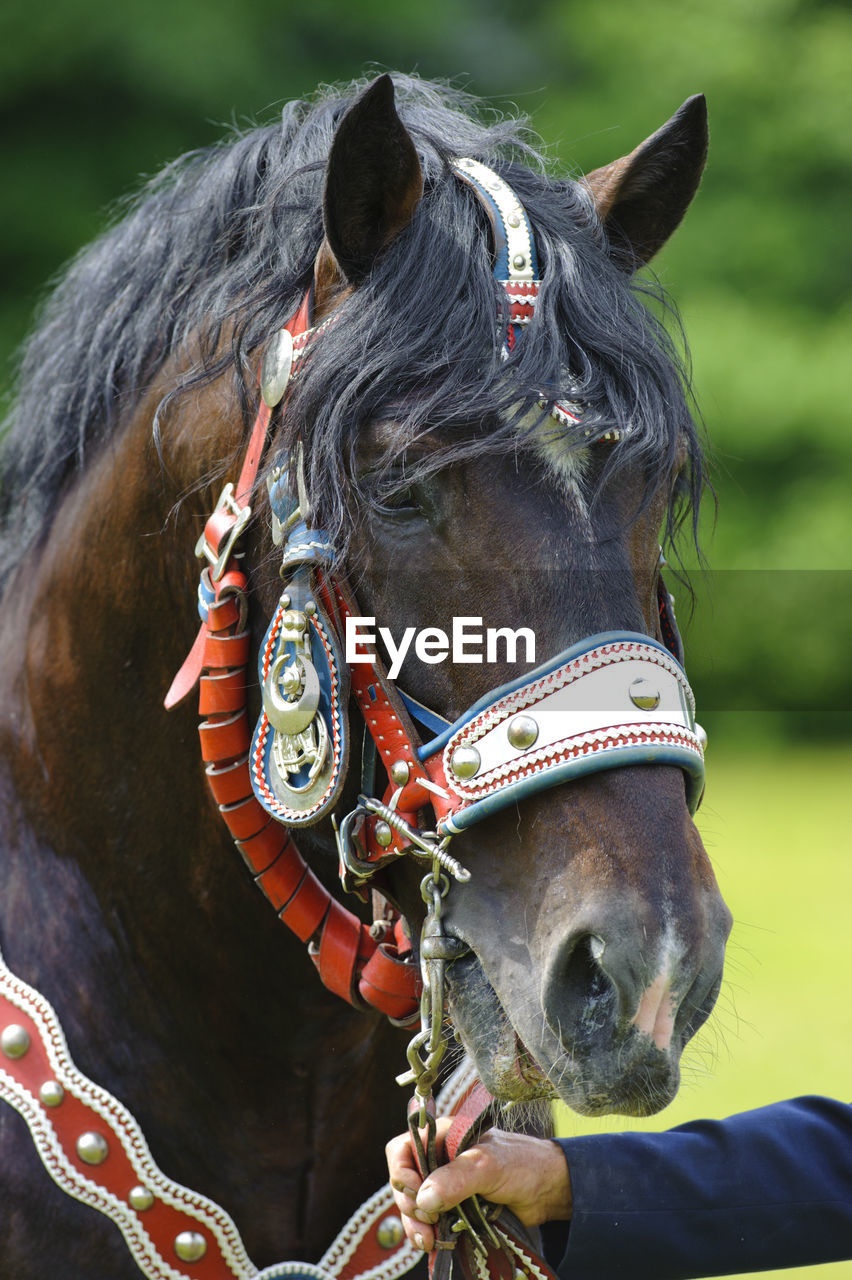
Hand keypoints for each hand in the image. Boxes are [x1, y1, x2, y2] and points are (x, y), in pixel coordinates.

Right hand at [386, 1121, 571, 1251]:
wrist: (548, 1190)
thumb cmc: (523, 1164)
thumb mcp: (488, 1166)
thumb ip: (456, 1178)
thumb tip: (424, 1198)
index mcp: (443, 1137)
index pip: (404, 1148)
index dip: (402, 1171)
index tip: (415, 1193)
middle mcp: (439, 1159)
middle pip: (405, 1182)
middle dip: (409, 1205)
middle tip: (424, 1222)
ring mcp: (445, 1186)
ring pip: (414, 1206)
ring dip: (415, 1225)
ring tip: (427, 1241)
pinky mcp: (453, 1209)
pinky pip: (428, 1222)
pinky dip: (426, 1234)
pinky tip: (432, 1243)